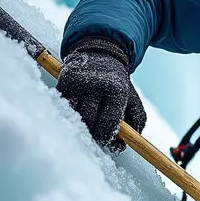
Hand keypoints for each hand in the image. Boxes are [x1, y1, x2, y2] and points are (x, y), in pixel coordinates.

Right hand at [56, 37, 145, 152]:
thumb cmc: (119, 85)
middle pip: (89, 122)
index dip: (107, 138)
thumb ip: (136, 123)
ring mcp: (79, 82)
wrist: (102, 54)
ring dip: (80, 122)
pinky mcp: (64, 80)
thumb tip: (121, 146)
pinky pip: (63, 106)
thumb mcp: (133, 101)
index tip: (107, 141)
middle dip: (93, 132)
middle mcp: (97, 85)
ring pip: (74, 115)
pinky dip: (69, 111)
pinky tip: (77, 107)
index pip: (109, 123)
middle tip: (97, 130)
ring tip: (88, 116)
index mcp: (117, 91)